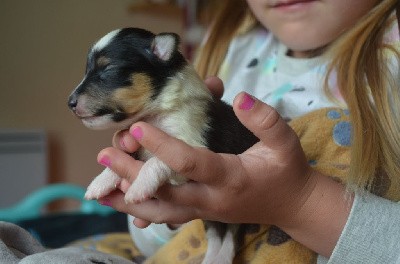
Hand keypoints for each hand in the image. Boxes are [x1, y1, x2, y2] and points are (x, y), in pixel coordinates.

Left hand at [99, 85, 351, 256]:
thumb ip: (265, 120)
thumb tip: (240, 97)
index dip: (163, 146)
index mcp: (230, 177)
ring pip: (161, 212)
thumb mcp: (285, 141)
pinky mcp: (201, 214)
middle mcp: (212, 199)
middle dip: (132, 174)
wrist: (293, 206)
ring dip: (129, 200)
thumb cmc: (288, 170)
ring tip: (100, 189)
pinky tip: (122, 202)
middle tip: (104, 153)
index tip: (138, 126)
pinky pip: (167, 215)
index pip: (191, 163)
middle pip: (165, 192)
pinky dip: (143, 210)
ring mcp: (205, 211)